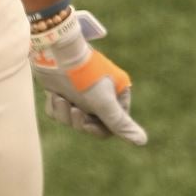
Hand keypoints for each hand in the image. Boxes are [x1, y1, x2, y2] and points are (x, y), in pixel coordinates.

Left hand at [29, 9, 147, 145]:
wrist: (56, 54)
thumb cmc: (84, 77)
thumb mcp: (103, 103)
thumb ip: (120, 124)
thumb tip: (142, 141)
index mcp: (117, 94)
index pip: (112, 125)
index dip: (97, 129)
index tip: (88, 125)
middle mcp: (100, 94)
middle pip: (91, 124)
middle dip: (78, 120)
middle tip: (74, 109)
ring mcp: (80, 93)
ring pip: (72, 119)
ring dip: (64, 113)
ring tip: (60, 98)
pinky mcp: (63, 91)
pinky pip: (58, 112)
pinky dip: (54, 107)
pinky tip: (52, 94)